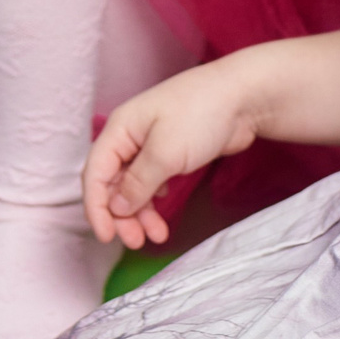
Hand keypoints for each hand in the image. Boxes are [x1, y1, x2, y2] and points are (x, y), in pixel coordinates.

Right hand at [83, 59, 262, 249]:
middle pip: (113, 183)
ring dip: (140, 213)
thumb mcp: (165, 152)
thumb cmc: (200, 114)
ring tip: (157, 236)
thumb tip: (116, 207)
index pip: (95, 173)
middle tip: (136, 241)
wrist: (244, 97)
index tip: (106, 236)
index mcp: (120, 129)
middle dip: (121, 215)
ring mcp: (151, 145)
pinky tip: (163, 213)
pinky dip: (155, 202)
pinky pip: (152, 182)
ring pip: (134, 186)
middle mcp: (130, 137)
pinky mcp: (171, 152)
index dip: (96, 207)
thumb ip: (137, 183)